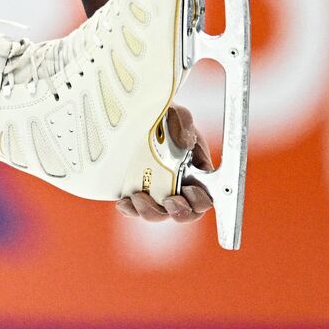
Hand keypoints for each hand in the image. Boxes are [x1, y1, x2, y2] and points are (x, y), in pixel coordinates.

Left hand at [115, 104, 213, 222]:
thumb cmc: (162, 118)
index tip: (190, 190)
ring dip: (150, 212)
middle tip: (169, 200)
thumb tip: (185, 141)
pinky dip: (129, 209)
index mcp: (196, 173)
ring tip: (138, 197)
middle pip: (184, 213)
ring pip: (157, 214)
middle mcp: (177, 186)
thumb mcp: (175, 114)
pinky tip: (123, 202)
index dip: (201, 200)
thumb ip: (183, 122)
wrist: (134, 119)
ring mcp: (155, 192)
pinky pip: (132, 210)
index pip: (206, 197)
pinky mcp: (133, 192)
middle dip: (179, 212)